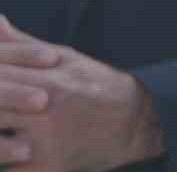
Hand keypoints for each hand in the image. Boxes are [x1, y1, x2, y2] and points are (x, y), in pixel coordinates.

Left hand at [0, 16, 161, 170]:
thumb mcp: (65, 59)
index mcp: (48, 77)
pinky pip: (13, 171)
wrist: (134, 121)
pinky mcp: (48, 169)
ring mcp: (46, 141)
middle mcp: (46, 108)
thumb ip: (21, 46)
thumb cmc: (94, 86)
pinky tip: (1, 155)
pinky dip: (4, 163)